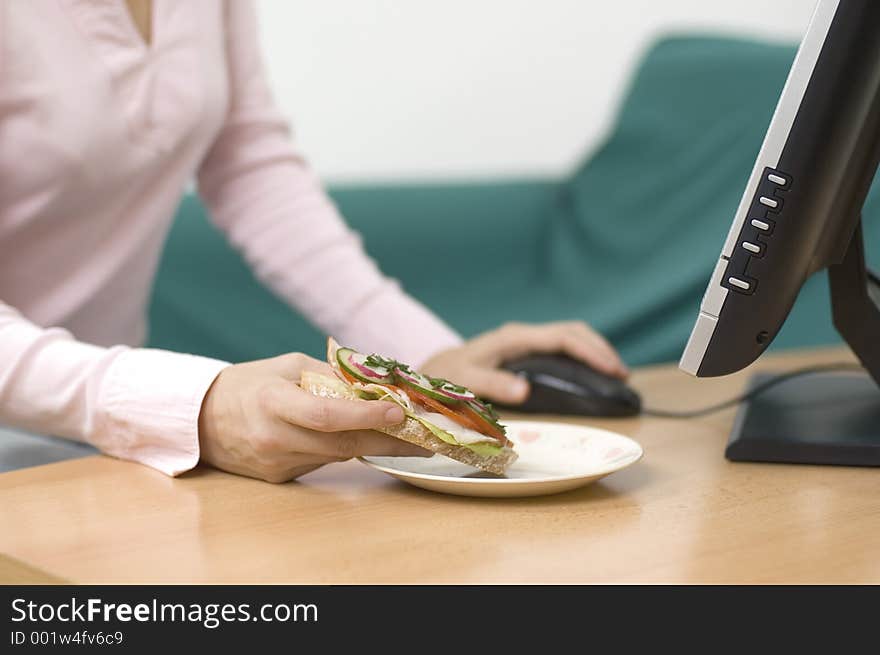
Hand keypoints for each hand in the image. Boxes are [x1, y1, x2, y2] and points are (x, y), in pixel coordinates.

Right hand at [198, 353, 428, 482]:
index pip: (327, 414)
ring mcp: (276, 463)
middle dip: (387, 440)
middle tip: (422, 435)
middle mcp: (274, 438)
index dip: (366, 414)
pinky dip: (343, 448)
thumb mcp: (287, 365)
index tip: (399, 411)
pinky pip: (322, 462)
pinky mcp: (279, 478)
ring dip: (371, 444)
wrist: (203, 419)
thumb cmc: (249, 384)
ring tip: (400, 432)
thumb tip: (376, 383)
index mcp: (272, 402)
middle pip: (342, 445)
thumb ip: (330, 374)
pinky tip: (357, 437)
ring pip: (337, 456)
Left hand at [420, 321, 627, 404]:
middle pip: (573, 331)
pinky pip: (561, 346)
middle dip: (600, 349)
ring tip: (616, 373)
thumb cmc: (446, 377)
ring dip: (595, 350)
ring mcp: (525, 340)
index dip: (591, 351)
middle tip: (622, 374)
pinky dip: (582, 356)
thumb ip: (491, 384)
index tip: (613, 369)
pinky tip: (592, 373)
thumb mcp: (464, 382)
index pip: (562, 337)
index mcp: (513, 338)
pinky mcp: (526, 350)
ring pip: (570, 336)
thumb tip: (524, 391)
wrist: (432, 371)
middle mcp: (522, 334)